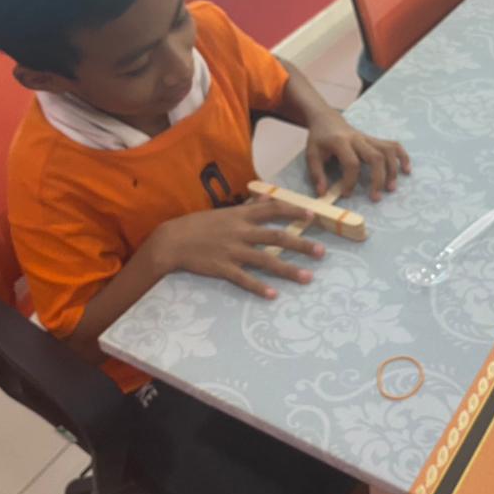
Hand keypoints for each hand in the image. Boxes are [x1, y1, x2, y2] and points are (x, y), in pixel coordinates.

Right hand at [147, 198, 323, 298]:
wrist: (172, 241)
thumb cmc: (199, 225)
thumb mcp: (225, 212)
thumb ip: (248, 207)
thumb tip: (266, 198)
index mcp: (241, 215)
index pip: (273, 210)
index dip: (294, 211)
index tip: (313, 215)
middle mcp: (241, 231)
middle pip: (277, 237)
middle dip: (301, 244)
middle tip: (321, 252)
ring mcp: (232, 250)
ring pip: (266, 260)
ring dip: (289, 270)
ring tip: (308, 278)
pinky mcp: (223, 268)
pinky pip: (244, 279)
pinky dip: (259, 288)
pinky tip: (274, 296)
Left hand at [305, 111, 410, 200]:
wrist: (327, 119)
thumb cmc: (319, 138)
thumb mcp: (311, 154)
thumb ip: (317, 174)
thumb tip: (323, 193)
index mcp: (340, 142)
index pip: (351, 163)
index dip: (351, 181)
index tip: (346, 194)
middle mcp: (358, 139)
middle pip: (375, 157)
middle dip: (378, 178)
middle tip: (376, 197)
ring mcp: (368, 138)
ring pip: (387, 151)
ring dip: (393, 170)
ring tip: (391, 188)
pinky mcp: (374, 140)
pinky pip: (393, 145)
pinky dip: (403, 157)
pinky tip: (406, 170)